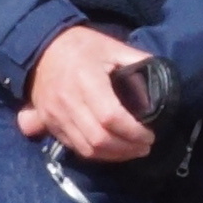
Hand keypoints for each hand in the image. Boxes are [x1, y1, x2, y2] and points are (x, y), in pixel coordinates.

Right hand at [17, 22, 158, 163]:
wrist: (41, 48)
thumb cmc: (80, 46)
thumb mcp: (111, 46)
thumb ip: (137, 61)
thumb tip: (161, 79)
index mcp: (86, 80)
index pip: (111, 117)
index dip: (133, 131)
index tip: (150, 134)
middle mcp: (68, 102)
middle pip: (99, 139)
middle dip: (126, 148)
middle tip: (144, 146)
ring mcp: (56, 115)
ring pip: (87, 149)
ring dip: (112, 156)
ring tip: (131, 151)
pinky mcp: (49, 124)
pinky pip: (75, 147)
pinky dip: (96, 153)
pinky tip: (111, 149)